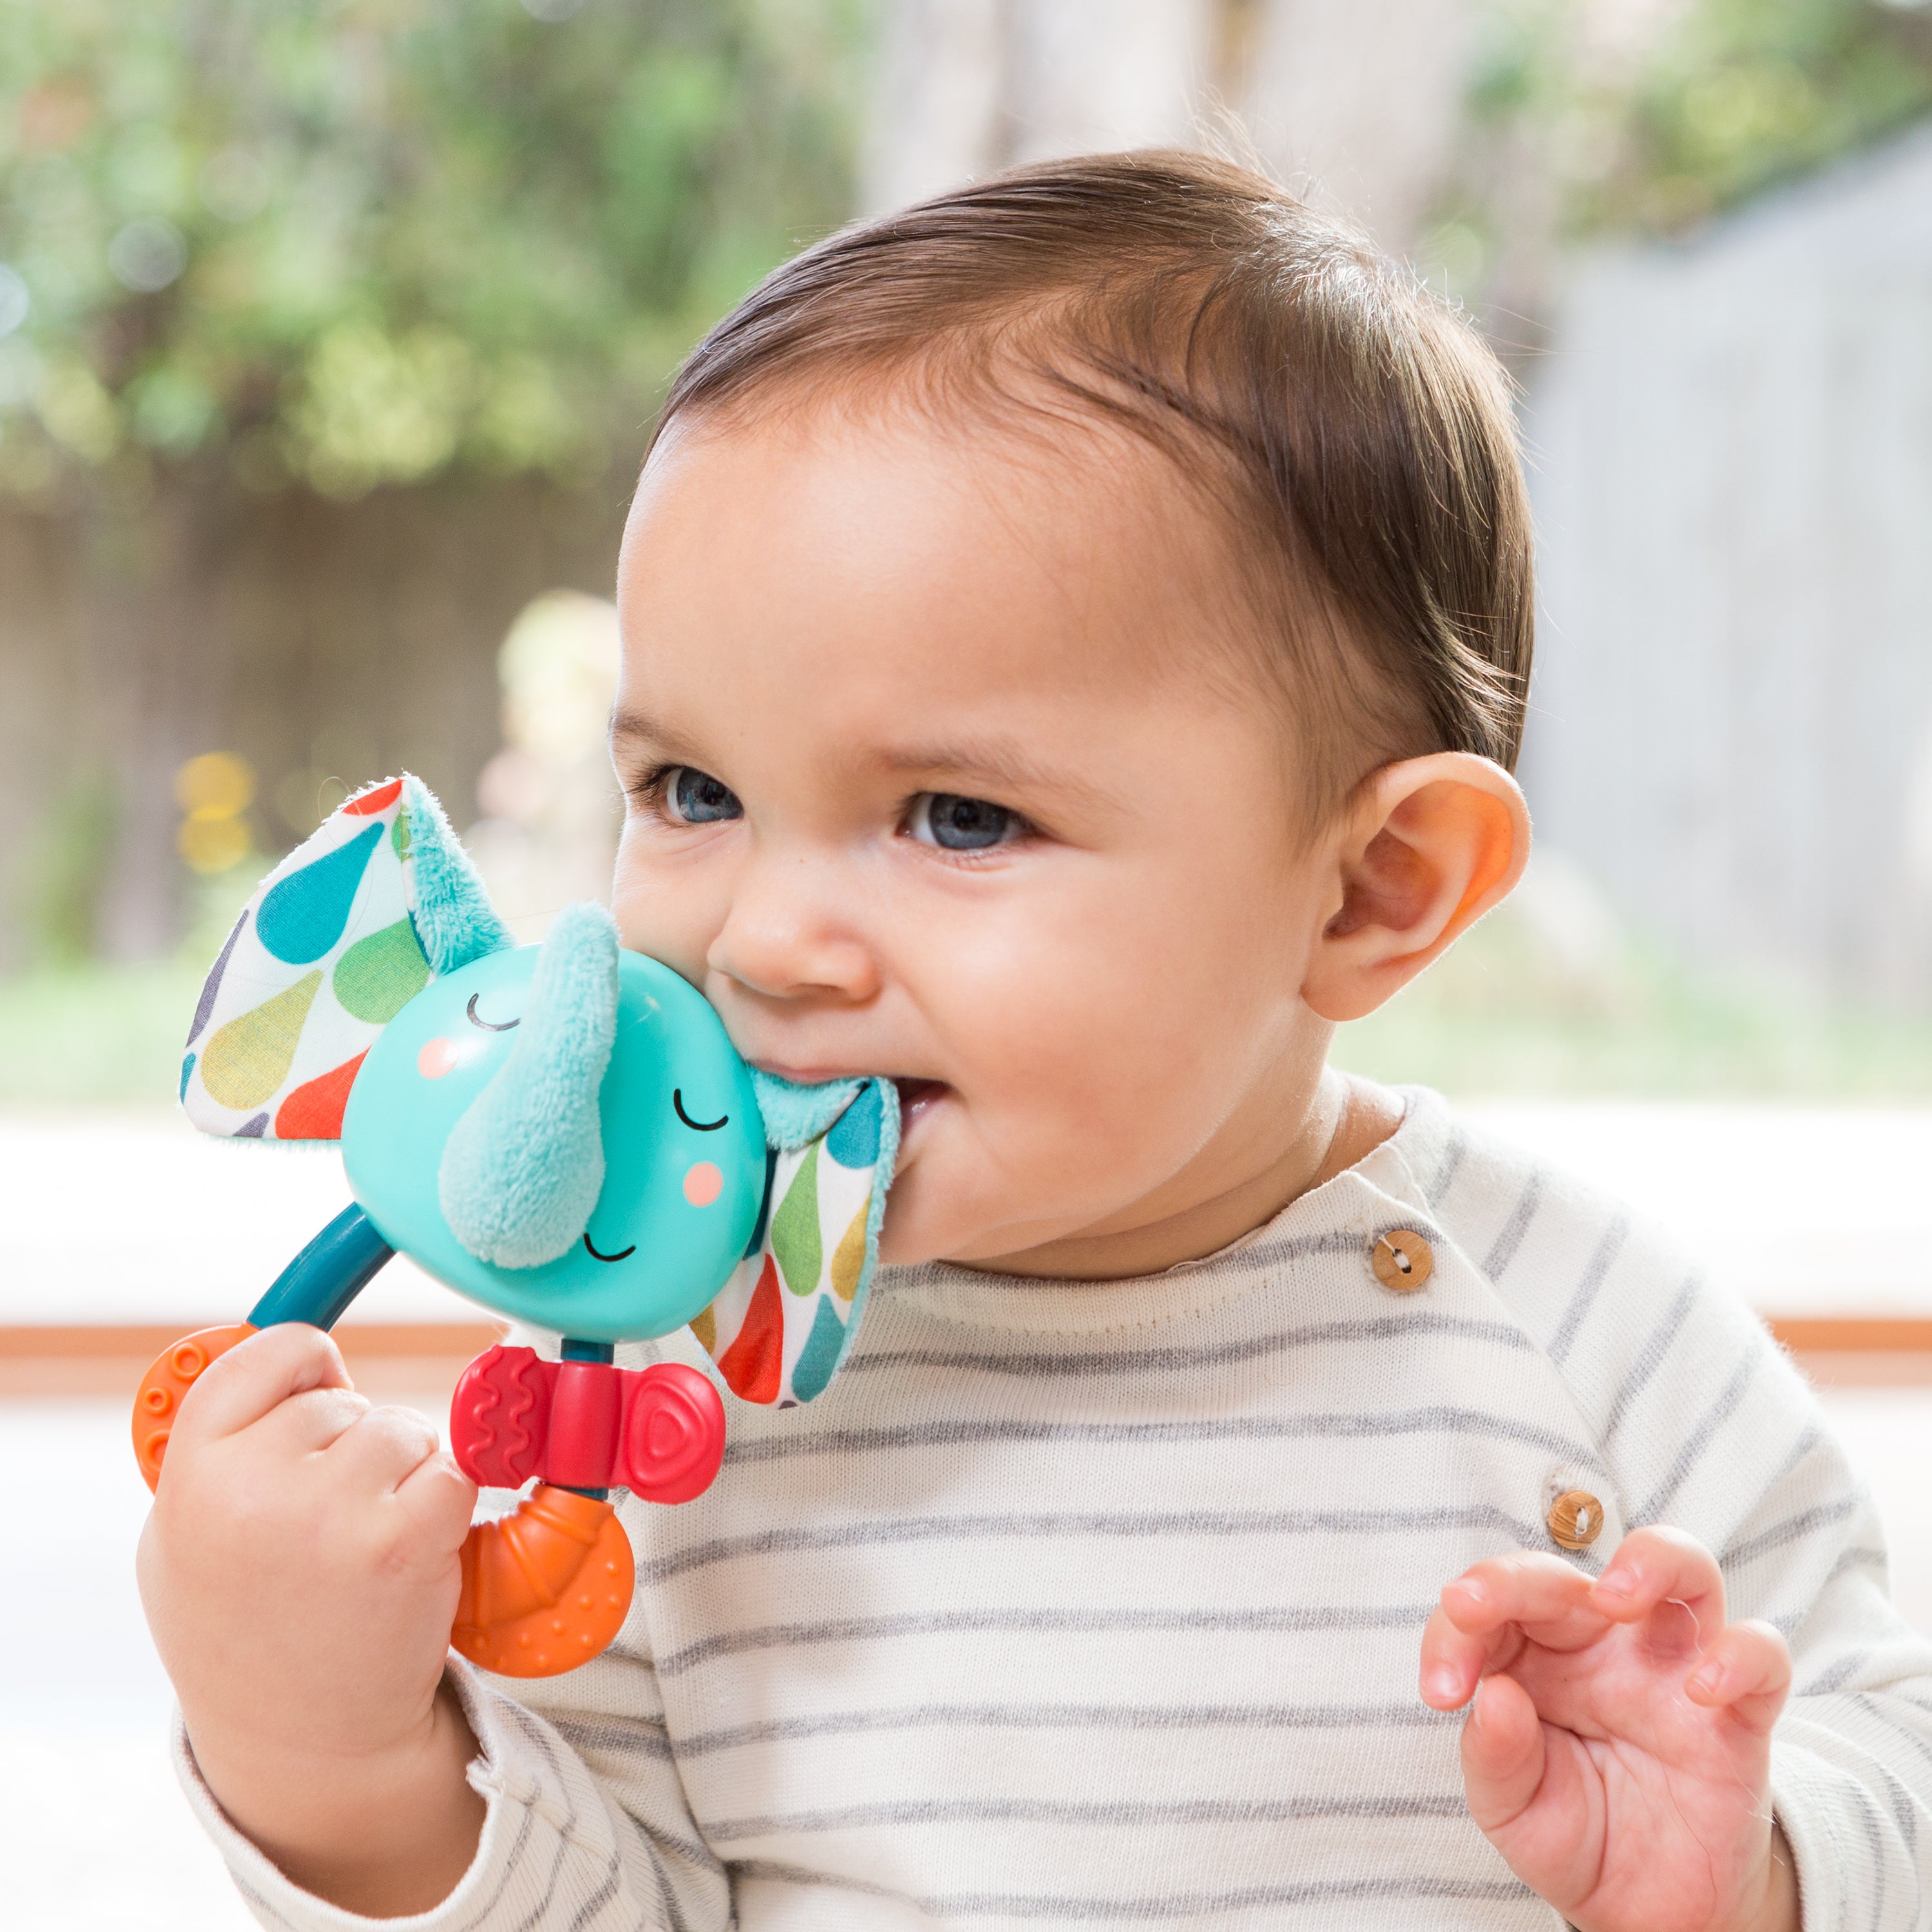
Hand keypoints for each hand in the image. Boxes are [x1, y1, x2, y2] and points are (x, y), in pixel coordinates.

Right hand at [137, 1324, 484, 1913]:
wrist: (304, 1740)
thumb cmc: (246, 1626)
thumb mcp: (185, 1533)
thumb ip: (225, 1441)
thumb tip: (296, 1348)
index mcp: (191, 1473)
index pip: (268, 1350)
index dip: (307, 1366)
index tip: (318, 1393)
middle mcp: (253, 1486)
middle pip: (346, 1398)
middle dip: (353, 1444)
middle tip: (329, 1528)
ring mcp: (330, 1512)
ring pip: (404, 1429)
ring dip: (404, 1474)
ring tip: (364, 1546)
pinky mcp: (403, 1539)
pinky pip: (453, 1469)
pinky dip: (446, 1502)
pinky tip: (410, 1554)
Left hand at [1421, 1527, 1798, 1931]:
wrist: (1652, 1912)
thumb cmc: (1577, 1837)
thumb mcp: (1514, 1811)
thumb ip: (1495, 1758)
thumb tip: (1489, 1695)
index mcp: (1539, 1657)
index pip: (1494, 1605)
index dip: (1456, 1629)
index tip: (1440, 1690)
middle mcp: (1606, 1646)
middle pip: (1571, 1572)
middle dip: (1516, 1579)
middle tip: (1474, 1607)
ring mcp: (1675, 1670)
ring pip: (1685, 1570)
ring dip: (1651, 1562)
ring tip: (1616, 1597)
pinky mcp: (1740, 1714)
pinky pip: (1761, 1656)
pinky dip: (1740, 1655)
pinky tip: (1703, 1689)